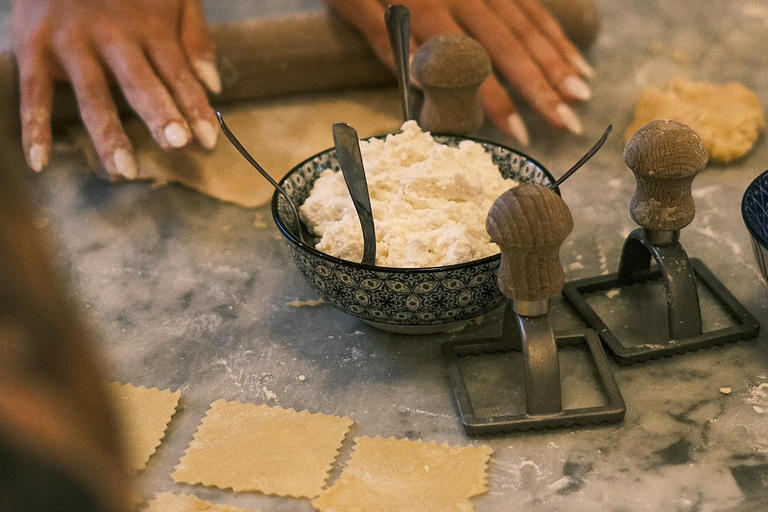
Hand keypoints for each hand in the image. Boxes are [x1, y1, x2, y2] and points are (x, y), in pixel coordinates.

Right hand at [11, 0, 221, 179]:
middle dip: (160, 114)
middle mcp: (113, 37)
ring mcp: (72, 44)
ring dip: (108, 134)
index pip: (178, 74)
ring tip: (124, 170)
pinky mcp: (33, 48)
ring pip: (93, 95)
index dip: (195, 107)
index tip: (210, 140)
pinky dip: (35, 128)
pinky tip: (40, 162)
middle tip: (177, 144)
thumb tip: (214, 84)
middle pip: (141, 83)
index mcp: (150, 28)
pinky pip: (34, 94)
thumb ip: (194, 36)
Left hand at [325, 0, 593, 144]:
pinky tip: (573, 54)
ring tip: (584, 92)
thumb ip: (382, 36)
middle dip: (544, 87)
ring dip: (559, 60)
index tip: (521, 134)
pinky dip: (554, 32)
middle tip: (571, 123)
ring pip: (530, 24)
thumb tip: (417, 73)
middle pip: (513, 46)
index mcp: (430, 7)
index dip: (499, 102)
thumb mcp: (354, 3)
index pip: (472, 65)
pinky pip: (532, 6)